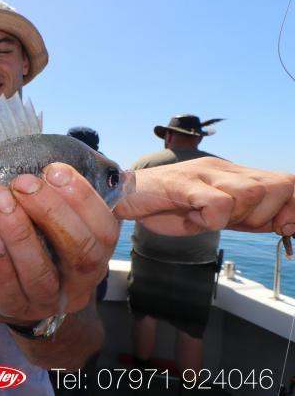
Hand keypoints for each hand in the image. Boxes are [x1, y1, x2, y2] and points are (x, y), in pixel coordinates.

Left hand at [0, 162, 119, 325]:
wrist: (19, 297)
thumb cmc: (42, 246)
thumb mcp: (61, 222)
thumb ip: (63, 195)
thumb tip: (55, 156)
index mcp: (97, 252)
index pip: (104, 228)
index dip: (82, 197)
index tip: (53, 170)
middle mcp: (80, 281)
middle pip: (79, 251)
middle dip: (51, 212)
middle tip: (22, 184)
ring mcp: (48, 301)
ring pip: (41, 274)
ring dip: (19, 234)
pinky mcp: (15, 310)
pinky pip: (9, 291)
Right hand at [114, 157, 294, 235]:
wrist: (121, 196)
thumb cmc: (164, 206)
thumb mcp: (213, 215)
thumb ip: (244, 216)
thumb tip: (283, 224)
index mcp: (232, 175)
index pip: (286, 182)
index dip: (293, 207)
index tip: (285, 228)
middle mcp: (222, 169)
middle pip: (277, 186)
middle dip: (268, 215)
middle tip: (241, 225)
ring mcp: (203, 174)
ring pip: (251, 193)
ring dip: (238, 216)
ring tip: (210, 219)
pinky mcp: (184, 184)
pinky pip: (217, 203)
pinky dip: (211, 220)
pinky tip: (193, 219)